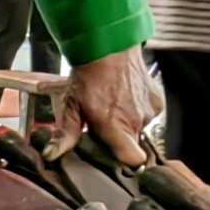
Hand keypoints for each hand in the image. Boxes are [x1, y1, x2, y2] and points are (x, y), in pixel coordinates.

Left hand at [63, 46, 159, 167]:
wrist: (110, 47)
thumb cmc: (89, 77)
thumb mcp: (71, 106)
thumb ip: (65, 135)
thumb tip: (51, 154)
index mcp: (116, 128)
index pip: (134, 160)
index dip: (125, 162)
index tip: (114, 156)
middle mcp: (136, 122)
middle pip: (132, 144)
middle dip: (119, 138)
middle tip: (104, 123)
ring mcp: (149, 111)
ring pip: (140, 128)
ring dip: (128, 122)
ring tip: (114, 105)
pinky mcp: (158, 101)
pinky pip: (148, 114)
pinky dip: (138, 109)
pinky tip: (126, 97)